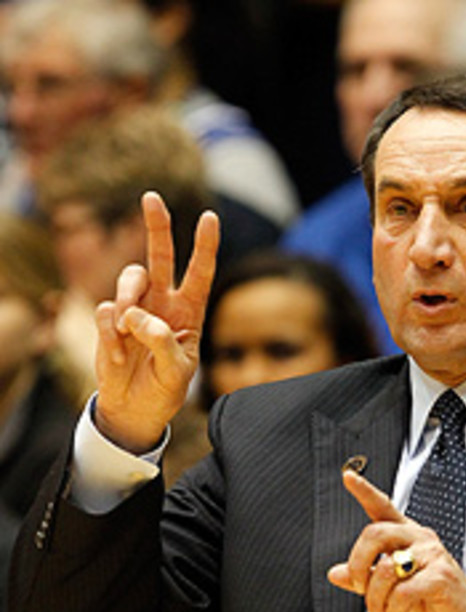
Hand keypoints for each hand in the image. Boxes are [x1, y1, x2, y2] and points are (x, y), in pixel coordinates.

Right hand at [94, 191, 220, 453]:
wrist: (134, 410)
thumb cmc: (164, 390)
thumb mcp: (176, 374)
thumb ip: (163, 344)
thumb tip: (140, 318)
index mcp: (189, 314)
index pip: (200, 274)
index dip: (205, 247)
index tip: (210, 218)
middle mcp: (162, 304)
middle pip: (161, 257)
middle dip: (157, 227)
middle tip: (152, 198)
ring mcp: (135, 309)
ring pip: (130, 279)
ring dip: (128, 297)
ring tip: (128, 328)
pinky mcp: (110, 320)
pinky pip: (107, 311)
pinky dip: (111, 334)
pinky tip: (118, 357)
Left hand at [327, 469, 465, 611]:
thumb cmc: (429, 601)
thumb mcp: (389, 591)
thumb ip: (364, 578)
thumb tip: (335, 573)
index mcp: (406, 536)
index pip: (383, 507)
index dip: (365, 491)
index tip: (348, 477)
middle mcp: (419, 538)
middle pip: (375, 533)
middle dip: (358, 565)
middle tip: (359, 588)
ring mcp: (432, 555)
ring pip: (385, 568)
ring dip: (375, 600)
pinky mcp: (441, 576)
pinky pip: (403, 592)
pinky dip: (393, 611)